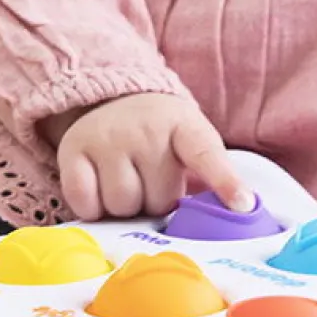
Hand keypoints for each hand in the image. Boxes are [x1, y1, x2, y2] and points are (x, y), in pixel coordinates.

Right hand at [48, 94, 253, 221]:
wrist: (113, 98)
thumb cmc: (161, 138)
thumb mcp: (190, 144)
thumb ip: (207, 178)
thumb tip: (233, 217)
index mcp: (185, 126)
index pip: (207, 155)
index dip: (225, 181)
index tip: (243, 204)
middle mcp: (145, 128)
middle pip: (156, 200)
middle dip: (155, 201)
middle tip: (150, 182)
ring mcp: (107, 136)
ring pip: (121, 205)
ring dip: (125, 206)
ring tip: (127, 183)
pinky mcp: (73, 149)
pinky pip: (86, 203)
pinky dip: (92, 208)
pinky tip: (99, 189)